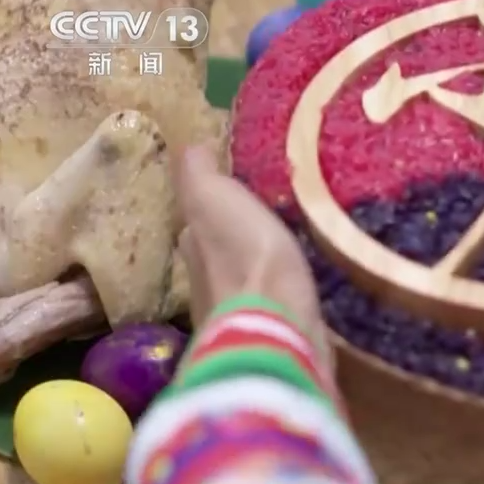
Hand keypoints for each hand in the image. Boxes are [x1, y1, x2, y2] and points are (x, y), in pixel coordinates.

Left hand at [175, 146, 331, 370]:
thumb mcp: (214, 199)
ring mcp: (237, 314)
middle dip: (236, 241)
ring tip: (287, 257)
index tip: (235, 195)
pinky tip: (296, 293)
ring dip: (258, 272)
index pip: (197, 222)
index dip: (213, 208)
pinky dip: (279, 298)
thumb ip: (199, 175)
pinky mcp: (269, 336)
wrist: (274, 326)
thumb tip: (187, 147)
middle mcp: (206, 283)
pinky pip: (272, 308)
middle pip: (218, 255)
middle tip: (264, 225)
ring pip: (245, 283)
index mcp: (193, 246)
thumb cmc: (245, 255)